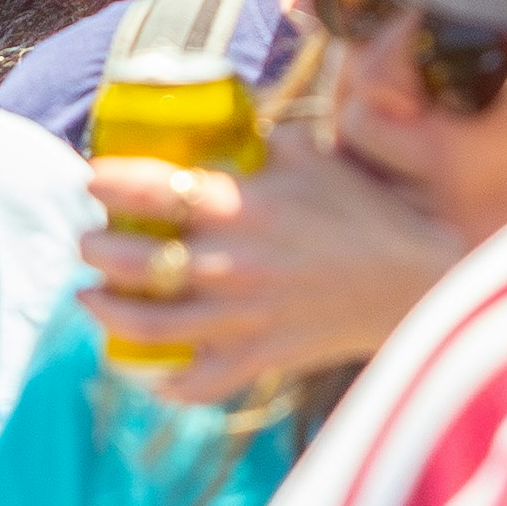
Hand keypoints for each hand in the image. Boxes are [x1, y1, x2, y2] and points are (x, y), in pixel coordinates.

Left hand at [82, 143, 464, 405]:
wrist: (417, 281)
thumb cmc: (366, 210)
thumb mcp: (312, 155)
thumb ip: (260, 141)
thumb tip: (224, 124)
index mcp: (242, 206)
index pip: (151, 190)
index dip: (109, 184)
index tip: (90, 179)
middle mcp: (231, 264)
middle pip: (137, 263)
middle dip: (97, 250)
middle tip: (89, 241)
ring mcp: (242, 317)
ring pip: (150, 325)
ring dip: (107, 311)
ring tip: (90, 296)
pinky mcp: (260, 358)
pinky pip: (199, 382)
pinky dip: (167, 381)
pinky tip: (149, 371)